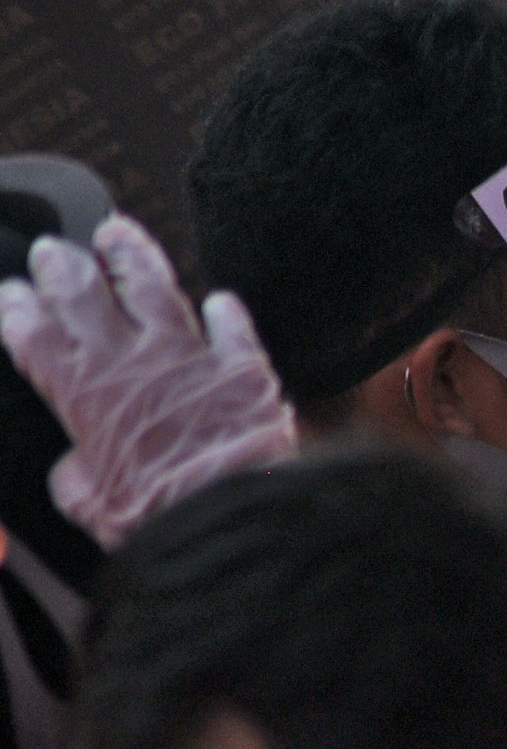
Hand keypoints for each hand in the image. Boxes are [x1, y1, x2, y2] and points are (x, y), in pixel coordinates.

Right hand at [0, 215, 296, 542]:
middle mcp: (129, 359)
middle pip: (84, 292)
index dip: (17, 306)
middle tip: (55, 251)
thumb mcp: (89, 502)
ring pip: (152, 286)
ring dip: (131, 255)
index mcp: (80, 390)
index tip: (11, 293)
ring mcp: (187, 354)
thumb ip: (78, 471)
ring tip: (117, 232)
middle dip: (63, 264)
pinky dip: (225, 312)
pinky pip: (232, 326)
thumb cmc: (158, 515)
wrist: (231, 516)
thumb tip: (80, 467)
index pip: (32, 331)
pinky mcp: (242, 366)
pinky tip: (220, 301)